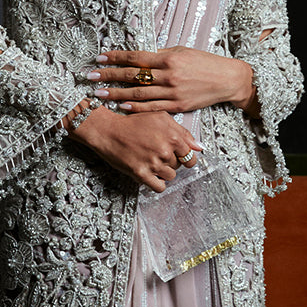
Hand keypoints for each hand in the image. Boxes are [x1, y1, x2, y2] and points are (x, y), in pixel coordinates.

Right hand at [68, 106, 202, 192]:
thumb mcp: (160, 118)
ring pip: (170, 177)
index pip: (190, 156)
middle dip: (171, 162)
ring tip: (152, 162)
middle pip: (179, 167)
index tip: (179, 158)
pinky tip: (150, 175)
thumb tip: (198, 147)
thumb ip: (182, 132)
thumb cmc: (133, 123)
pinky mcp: (141, 174)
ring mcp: (153, 163)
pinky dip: (157, 184)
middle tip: (157, 155)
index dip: (185, 158)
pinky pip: (159, 187)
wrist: (108, 130)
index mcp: (173, 136)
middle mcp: (165, 150)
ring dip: (163, 172)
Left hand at [85, 47, 257, 114]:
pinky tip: (121, 106)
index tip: (99, 58)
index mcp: (168, 58)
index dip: (116, 57)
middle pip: (132, 76)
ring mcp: (172, 92)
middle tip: (90, 76)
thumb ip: (159, 55)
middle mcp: (168, 75)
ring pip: (138, 94)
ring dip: (116, 93)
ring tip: (99, 93)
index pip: (136, 57)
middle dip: (109, 75)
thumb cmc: (203, 62)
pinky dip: (135, 107)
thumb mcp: (181, 52)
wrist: (227, 80)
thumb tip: (138, 56)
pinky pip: (152, 108)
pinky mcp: (178, 105)